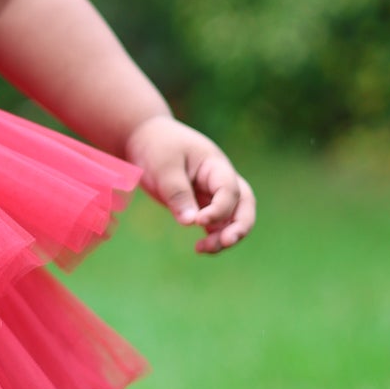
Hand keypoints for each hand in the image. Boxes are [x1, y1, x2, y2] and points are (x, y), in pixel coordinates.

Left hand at [125, 116, 255, 254]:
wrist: (145, 139)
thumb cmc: (157, 147)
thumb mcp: (164, 166)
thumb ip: (178, 193)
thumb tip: (190, 222)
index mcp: (216, 166)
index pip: (230, 190)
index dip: (220, 209)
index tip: (198, 221)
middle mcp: (221, 181)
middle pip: (244, 205)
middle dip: (239, 226)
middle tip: (225, 242)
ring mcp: (213, 194)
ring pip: (232, 219)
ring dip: (225, 236)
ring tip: (202, 249)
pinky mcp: (202, 205)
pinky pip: (216, 225)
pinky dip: (213, 237)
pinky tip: (199, 248)